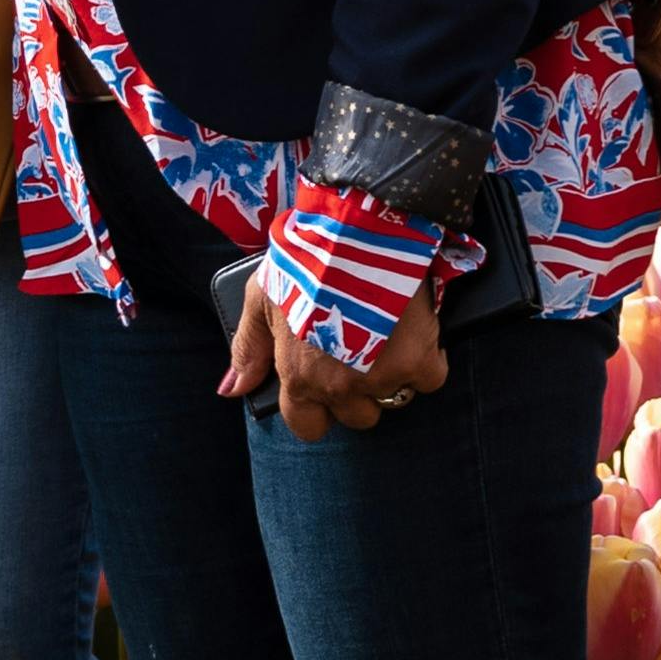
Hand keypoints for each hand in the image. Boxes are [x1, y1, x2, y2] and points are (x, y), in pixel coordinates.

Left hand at [221, 275, 448, 441]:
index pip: (307, 426)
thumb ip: (248, 349)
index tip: (326, 386)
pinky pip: (429, 378)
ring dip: (393, 376)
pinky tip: (417, 332)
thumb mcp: (261, 299)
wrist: (355, 233)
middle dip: (359, 393)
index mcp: (299, 377)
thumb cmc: (304, 261)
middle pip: (356, 417)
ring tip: (388, 337)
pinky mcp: (418, 361)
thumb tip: (231, 390)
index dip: (318, 411)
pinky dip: (429, 359)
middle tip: (361, 352)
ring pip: (394, 398)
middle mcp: (338, 387)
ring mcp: (380, 378)